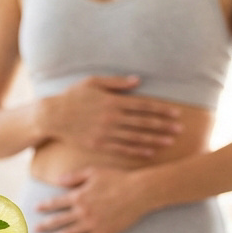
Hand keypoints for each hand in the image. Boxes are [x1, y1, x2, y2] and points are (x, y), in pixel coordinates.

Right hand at [34, 75, 182, 157]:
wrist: (51, 116)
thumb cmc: (72, 96)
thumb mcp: (92, 82)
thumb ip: (116, 82)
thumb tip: (138, 80)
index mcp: (112, 101)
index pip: (143, 105)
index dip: (161, 110)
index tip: (176, 113)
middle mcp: (111, 117)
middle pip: (143, 122)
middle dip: (163, 126)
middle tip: (180, 129)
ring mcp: (105, 132)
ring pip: (135, 137)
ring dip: (154, 139)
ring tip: (170, 142)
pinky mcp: (98, 144)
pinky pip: (122, 148)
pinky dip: (137, 150)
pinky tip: (150, 152)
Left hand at [35, 167, 149, 232]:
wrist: (139, 192)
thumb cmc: (117, 179)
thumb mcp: (93, 172)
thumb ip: (74, 177)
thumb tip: (57, 181)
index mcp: (78, 196)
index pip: (55, 203)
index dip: (44, 206)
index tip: (35, 209)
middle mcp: (82, 212)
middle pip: (58, 221)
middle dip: (45, 225)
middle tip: (34, 230)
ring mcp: (92, 224)